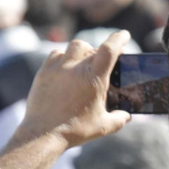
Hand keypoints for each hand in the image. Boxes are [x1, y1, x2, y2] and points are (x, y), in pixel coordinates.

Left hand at [16, 32, 131, 147]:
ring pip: (74, 46)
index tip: (124, 34)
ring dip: (83, 51)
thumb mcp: (104, 126)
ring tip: (84, 62)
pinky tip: (67, 67)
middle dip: (101, 51)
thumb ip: (119, 118)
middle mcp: (75, 67)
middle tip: (104, 61)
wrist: (42, 134)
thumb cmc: (75, 130)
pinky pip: (56, 54)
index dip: (119, 38)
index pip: (109, 49)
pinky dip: (64, 56)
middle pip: (92, 48)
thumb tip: (125, 115)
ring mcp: (57, 68)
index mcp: (94, 78)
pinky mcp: (43, 72)